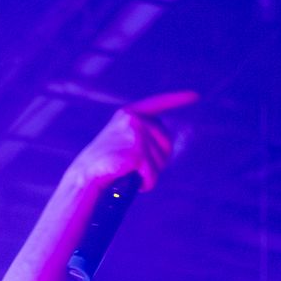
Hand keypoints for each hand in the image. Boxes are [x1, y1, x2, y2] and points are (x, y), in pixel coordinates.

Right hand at [69, 89, 196, 197]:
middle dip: (159, 160)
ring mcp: (137, 135)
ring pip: (161, 162)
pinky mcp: (138, 153)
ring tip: (129, 174)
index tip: (195, 96)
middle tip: (138, 168)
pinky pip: (153, 176)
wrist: (85, 176)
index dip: (177, 99)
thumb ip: (142, 135)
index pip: (159, 104)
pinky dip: (146, 184)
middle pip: (167, 142)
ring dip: (149, 174)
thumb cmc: (105, 162)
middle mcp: (135, 120)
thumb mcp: (122, 140)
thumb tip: (167, 145)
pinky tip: (133, 183)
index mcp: (130, 113)